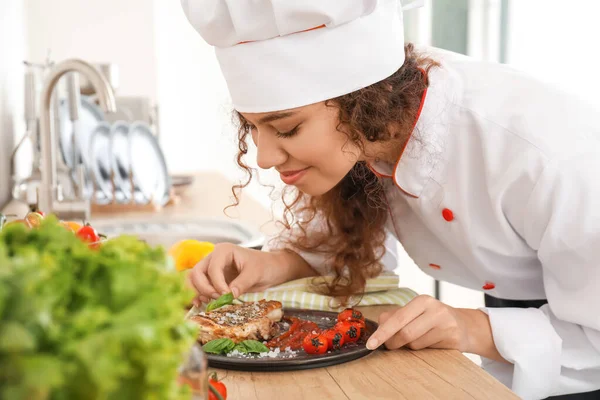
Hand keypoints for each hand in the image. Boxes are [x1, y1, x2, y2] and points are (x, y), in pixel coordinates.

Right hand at [187, 243, 281, 304]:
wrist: (272, 269)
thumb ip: (242, 283)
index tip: (227, 295)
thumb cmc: (265, 266)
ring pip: (196, 281)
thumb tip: (229, 295)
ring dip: (200, 292)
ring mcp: (212, 269)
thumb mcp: (256, 273)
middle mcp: (214, 258)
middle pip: (197, 272)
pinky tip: (202, 304)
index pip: (212, 268)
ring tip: (211, 303)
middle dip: (204, 288)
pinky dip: (200, 295)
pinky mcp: (214, 280)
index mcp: (224, 251)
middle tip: (217, 299)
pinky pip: (201, 287)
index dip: (217, 284)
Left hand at [366, 295, 506, 361]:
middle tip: (389, 345)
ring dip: (408, 346)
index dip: (382, 333)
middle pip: (405, 332)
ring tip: (415, 339)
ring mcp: (445, 324)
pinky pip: (426, 350)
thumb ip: (395, 317)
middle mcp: (434, 309)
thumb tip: (379, 324)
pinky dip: (421, 349)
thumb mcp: (415, 312)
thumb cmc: (433, 319)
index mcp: (422, 300)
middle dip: (392, 342)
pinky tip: (428, 342)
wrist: (465, 326)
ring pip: (414, 343)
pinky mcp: (452, 339)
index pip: (397, 318)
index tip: (370, 344)